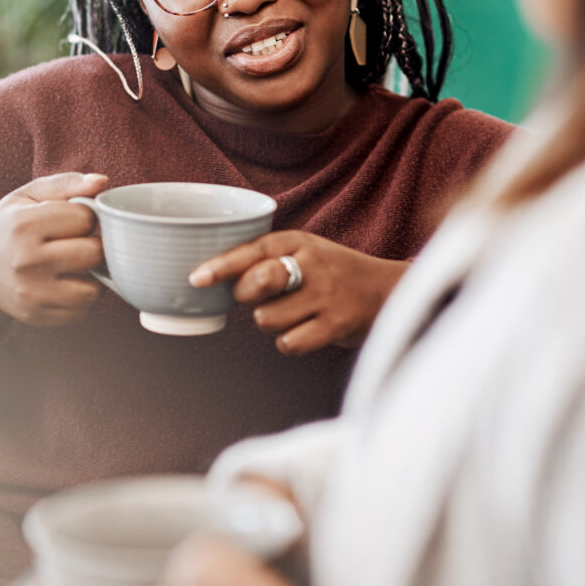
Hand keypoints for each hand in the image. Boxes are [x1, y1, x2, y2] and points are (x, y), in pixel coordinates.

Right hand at [0, 172, 108, 327]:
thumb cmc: (11, 225)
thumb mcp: (30, 195)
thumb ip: (67, 183)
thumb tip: (102, 182)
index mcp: (23, 225)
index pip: (86, 218)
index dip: (83, 217)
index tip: (68, 222)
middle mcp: (25, 261)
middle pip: (94, 254)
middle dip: (92, 246)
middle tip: (76, 244)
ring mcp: (30, 293)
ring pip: (93, 290)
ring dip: (91, 278)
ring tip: (75, 267)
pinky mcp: (36, 316)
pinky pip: (81, 312)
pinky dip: (79, 300)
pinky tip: (64, 285)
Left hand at [189, 232, 407, 354]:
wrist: (388, 291)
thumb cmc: (334, 273)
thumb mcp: (304, 252)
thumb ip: (267, 261)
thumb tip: (217, 281)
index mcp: (298, 242)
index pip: (253, 250)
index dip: (221, 266)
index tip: (196, 278)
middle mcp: (312, 265)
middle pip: (259, 282)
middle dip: (246, 295)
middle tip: (256, 297)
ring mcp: (325, 296)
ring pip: (267, 319)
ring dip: (269, 322)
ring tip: (290, 314)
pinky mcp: (335, 325)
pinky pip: (288, 343)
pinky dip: (288, 342)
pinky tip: (302, 331)